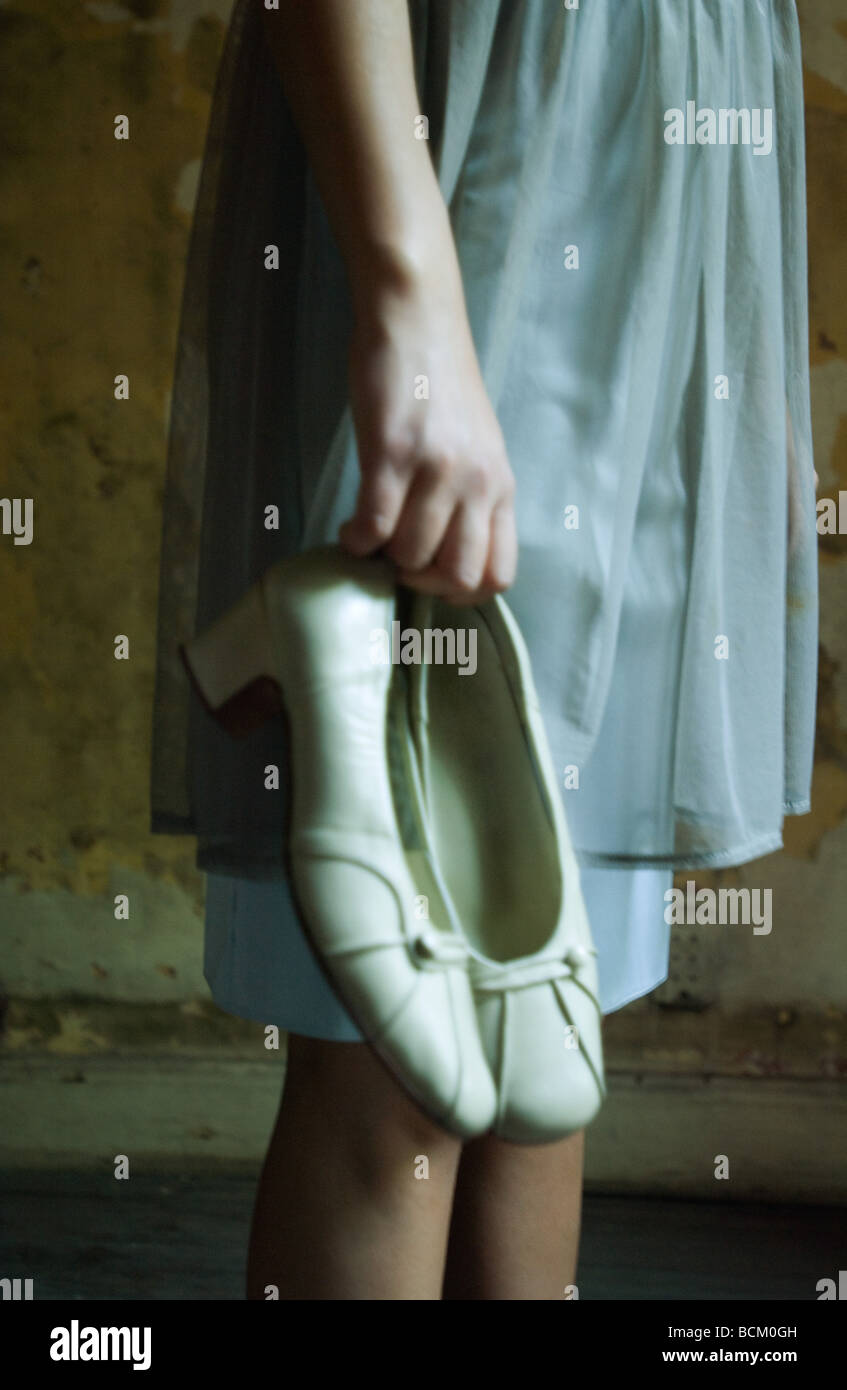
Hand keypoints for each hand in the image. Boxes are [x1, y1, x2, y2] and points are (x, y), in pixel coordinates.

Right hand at [338, 266, 516, 604]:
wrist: (416, 319)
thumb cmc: (439, 384)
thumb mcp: (476, 447)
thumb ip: (470, 498)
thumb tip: (441, 551)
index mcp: (501, 486)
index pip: (500, 574)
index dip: (462, 590)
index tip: (431, 572)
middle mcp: (478, 483)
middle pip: (460, 576)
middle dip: (421, 581)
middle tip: (396, 559)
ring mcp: (437, 470)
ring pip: (412, 555)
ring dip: (383, 556)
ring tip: (370, 533)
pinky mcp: (392, 455)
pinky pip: (374, 526)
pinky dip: (355, 540)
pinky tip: (350, 528)